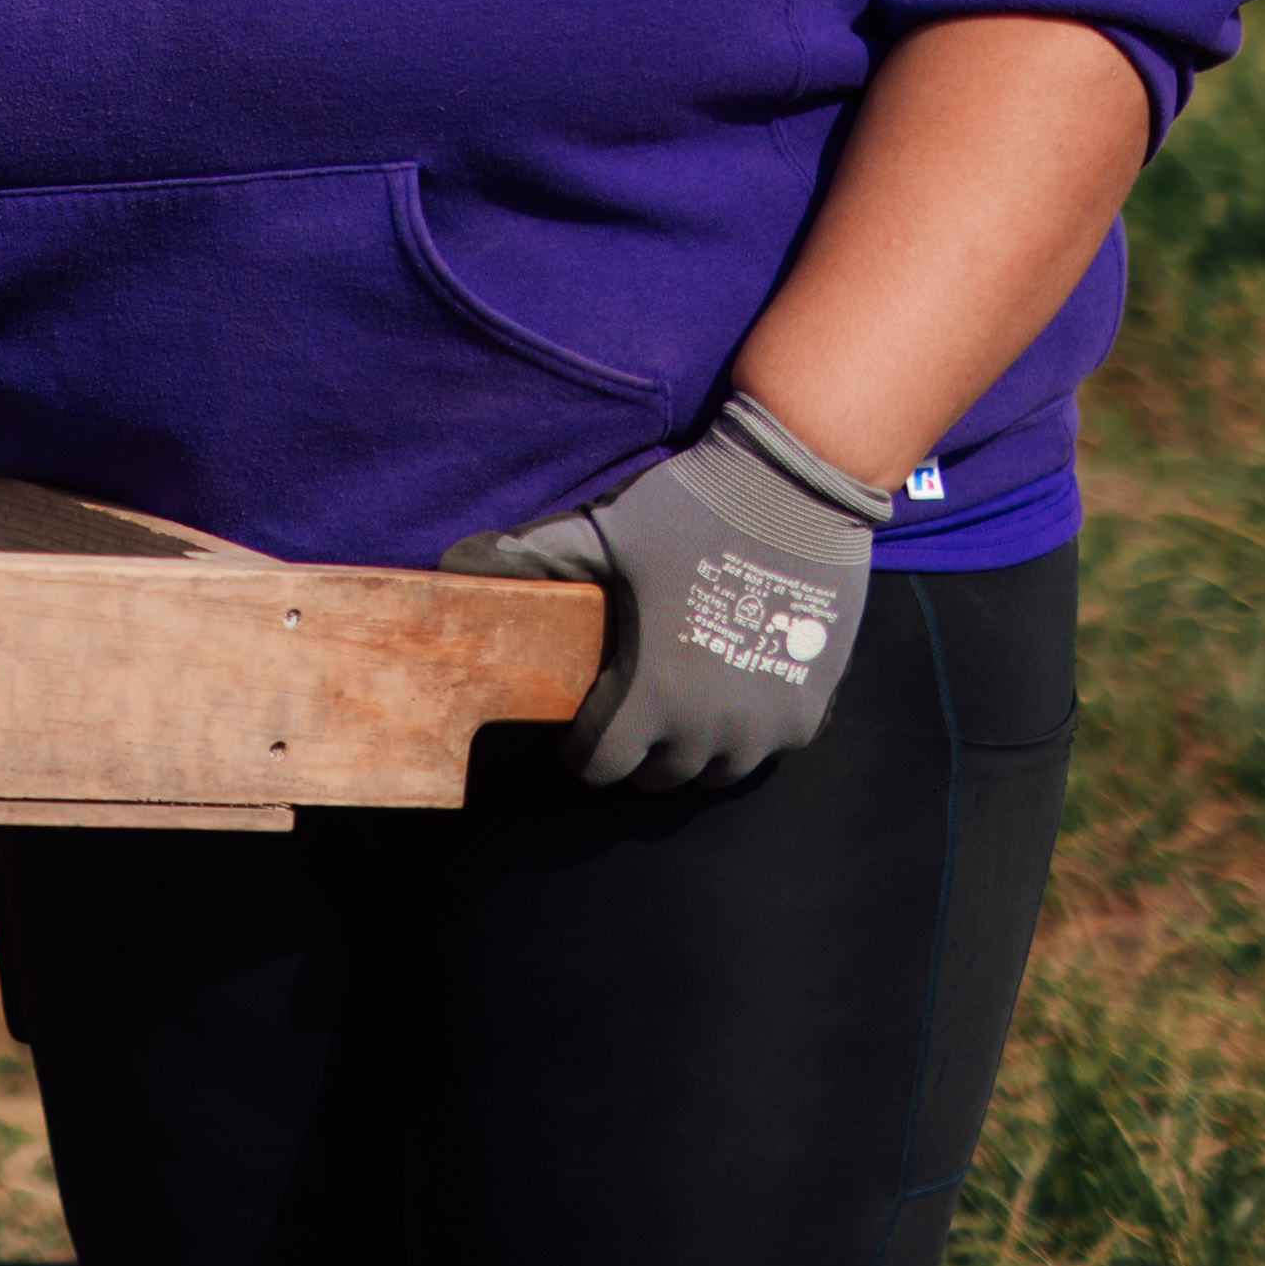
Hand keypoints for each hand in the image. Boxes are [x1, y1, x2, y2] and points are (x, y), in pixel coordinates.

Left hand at [442, 393, 889, 788]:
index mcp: (651, 697)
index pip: (602, 767)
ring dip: (694, 748)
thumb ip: (535, 557)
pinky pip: (769, 748)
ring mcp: (767, 727)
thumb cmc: (690, 510)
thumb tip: (454, 562)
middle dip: (638, 748)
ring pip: (716, 770)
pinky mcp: (810, 710)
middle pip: (659, 776)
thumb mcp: (604, 532)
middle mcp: (710, 729)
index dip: (583, 748)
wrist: (793, 490)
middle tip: (633, 705)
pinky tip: (735, 687)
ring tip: (682, 701)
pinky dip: (747, 730)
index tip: (584, 720)